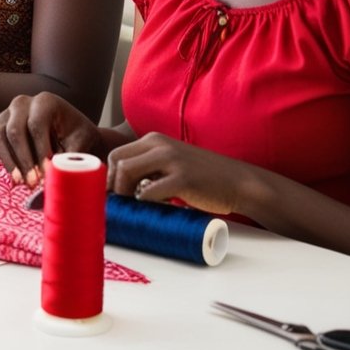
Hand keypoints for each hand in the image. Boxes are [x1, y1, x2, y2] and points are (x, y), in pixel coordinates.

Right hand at [0, 92, 102, 186]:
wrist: (70, 131)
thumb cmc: (76, 136)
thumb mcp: (79, 143)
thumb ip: (69, 158)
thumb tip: (57, 176)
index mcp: (45, 101)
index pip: (36, 125)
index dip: (39, 150)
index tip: (46, 172)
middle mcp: (23, 103)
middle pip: (15, 130)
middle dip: (23, 159)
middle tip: (33, 181)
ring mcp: (9, 112)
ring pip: (1, 137)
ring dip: (11, 162)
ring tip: (22, 181)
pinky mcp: (0, 125)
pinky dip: (5, 160)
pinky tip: (16, 175)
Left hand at [108, 132, 245, 214]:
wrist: (238, 182)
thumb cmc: (202, 178)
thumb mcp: (171, 163)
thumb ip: (149, 168)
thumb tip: (120, 186)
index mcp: (154, 140)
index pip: (117, 154)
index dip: (110, 176)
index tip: (114, 195)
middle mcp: (159, 145)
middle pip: (117, 162)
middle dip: (113, 185)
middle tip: (121, 204)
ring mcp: (171, 160)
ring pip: (127, 172)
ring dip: (124, 194)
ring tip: (135, 208)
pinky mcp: (182, 179)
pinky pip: (149, 191)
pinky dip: (144, 203)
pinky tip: (153, 209)